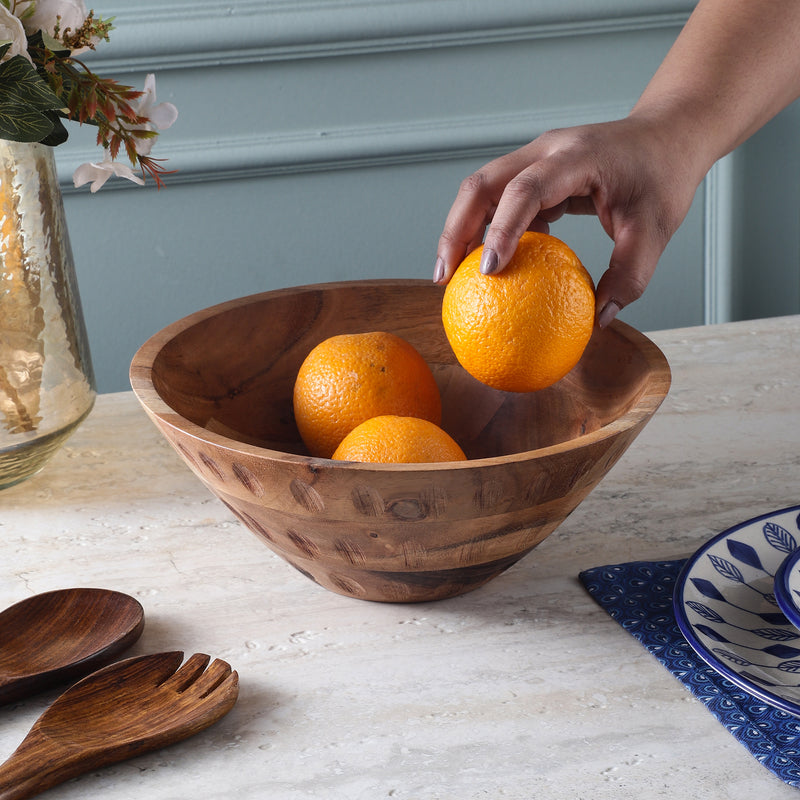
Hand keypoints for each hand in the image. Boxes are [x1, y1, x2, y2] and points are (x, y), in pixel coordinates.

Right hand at [433, 117, 703, 326]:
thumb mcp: (655, 231)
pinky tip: (487, 265)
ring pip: (481, 190)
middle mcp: (547, 150)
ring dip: (462, 230)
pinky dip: (485, 230)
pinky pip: (498, 200)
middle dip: (456, 230)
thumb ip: (629, 277)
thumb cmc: (663, 176)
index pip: (526, 189)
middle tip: (445, 276)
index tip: (489, 272)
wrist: (667, 134)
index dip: (502, 228)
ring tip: (452, 275)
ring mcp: (536, 157)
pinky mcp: (534, 171)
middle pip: (482, 184)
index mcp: (578, 156)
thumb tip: (598, 320)